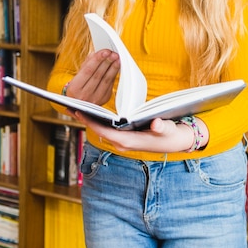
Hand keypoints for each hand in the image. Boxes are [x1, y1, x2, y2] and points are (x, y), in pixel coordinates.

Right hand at [65, 49, 119, 106]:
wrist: (79, 106)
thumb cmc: (77, 89)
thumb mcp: (76, 77)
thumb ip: (85, 65)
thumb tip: (95, 54)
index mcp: (75, 88)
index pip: (88, 71)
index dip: (97, 60)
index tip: (105, 51)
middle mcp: (85, 95)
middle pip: (98, 75)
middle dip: (107, 62)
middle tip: (112, 53)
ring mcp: (96, 98)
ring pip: (106, 80)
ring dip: (113, 68)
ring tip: (117, 58)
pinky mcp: (104, 99)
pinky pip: (110, 85)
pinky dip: (114, 74)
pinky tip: (116, 67)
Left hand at [75, 114, 208, 153]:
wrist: (177, 142)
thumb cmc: (171, 135)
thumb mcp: (169, 130)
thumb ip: (162, 127)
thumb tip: (156, 124)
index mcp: (129, 141)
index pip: (105, 132)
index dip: (91, 122)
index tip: (79, 112)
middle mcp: (122, 143)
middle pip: (99, 130)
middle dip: (86, 118)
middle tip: (70, 105)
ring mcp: (123, 140)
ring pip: (102, 129)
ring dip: (90, 119)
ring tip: (77, 106)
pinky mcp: (124, 136)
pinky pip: (107, 128)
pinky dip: (98, 119)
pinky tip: (92, 110)